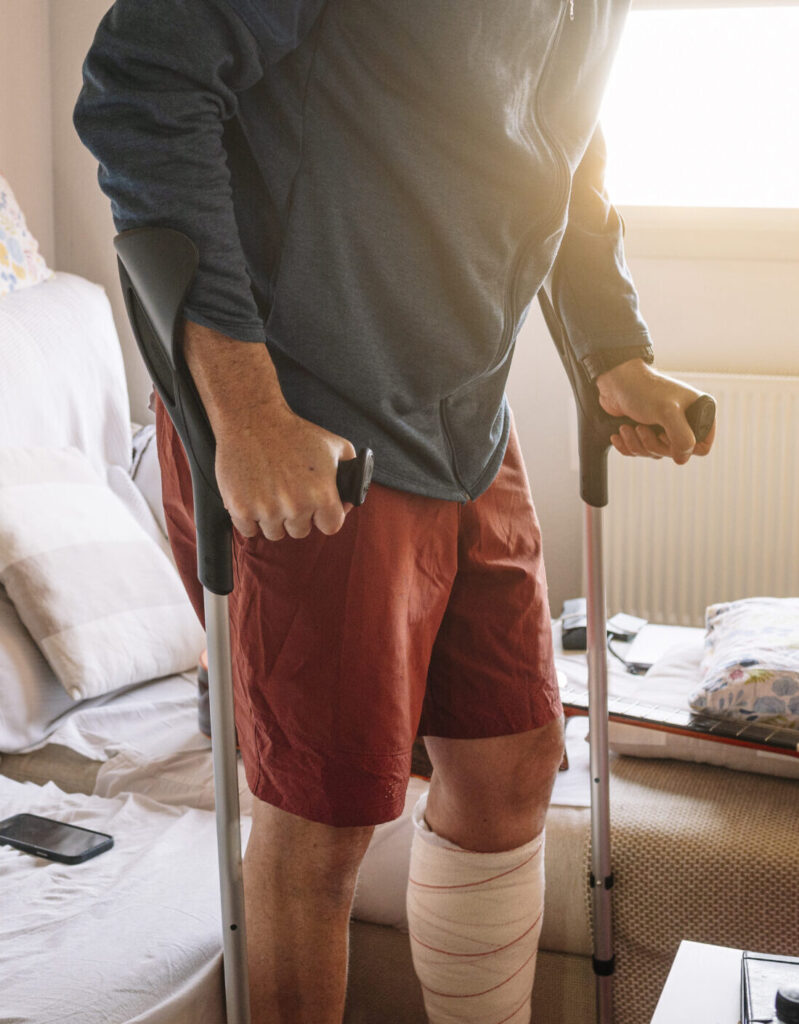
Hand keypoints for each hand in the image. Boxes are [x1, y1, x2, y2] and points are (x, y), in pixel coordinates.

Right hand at [182, 320, 354, 540]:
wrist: (252, 419)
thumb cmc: (294, 432)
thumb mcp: (335, 445)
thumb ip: (352, 472)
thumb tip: (350, 500)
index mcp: (323, 495)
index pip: (331, 527)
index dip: (324, 516)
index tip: (315, 507)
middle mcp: (296, 507)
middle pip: (300, 531)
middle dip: (297, 515)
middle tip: (288, 491)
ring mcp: (267, 510)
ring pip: (274, 533)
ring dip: (273, 519)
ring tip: (269, 491)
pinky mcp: (240, 509)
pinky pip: (249, 530)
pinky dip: (249, 519)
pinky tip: (252, 496)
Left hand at [595, 359, 715, 464]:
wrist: (615, 381)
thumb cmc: (644, 391)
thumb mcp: (667, 412)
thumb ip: (682, 437)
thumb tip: (682, 459)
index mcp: (699, 412)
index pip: (702, 446)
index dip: (682, 446)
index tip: (665, 433)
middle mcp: (684, 421)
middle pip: (674, 453)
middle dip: (652, 444)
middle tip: (640, 427)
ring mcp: (665, 427)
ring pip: (655, 453)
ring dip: (637, 444)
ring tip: (627, 427)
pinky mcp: (646, 431)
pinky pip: (640, 451)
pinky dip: (627, 445)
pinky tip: (619, 433)